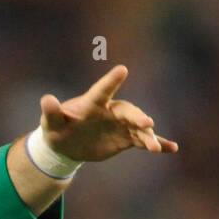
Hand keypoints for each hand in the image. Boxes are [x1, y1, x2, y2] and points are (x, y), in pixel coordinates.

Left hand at [39, 64, 177, 161]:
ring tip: (153, 148)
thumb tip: (46, 99)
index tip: (122, 70)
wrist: (66, 145)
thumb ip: (51, 112)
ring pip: (139, 128)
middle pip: (128, 111)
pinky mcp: (125, 138)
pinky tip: (172, 149)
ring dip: (148, 136)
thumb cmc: (57, 128)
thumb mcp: (51, 123)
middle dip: (137, 117)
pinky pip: (143, 140)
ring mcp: (121, 124)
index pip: (102, 90)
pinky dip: (157, 144)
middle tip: (147, 123)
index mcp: (93, 103)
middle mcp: (111, 111)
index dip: (111, 81)